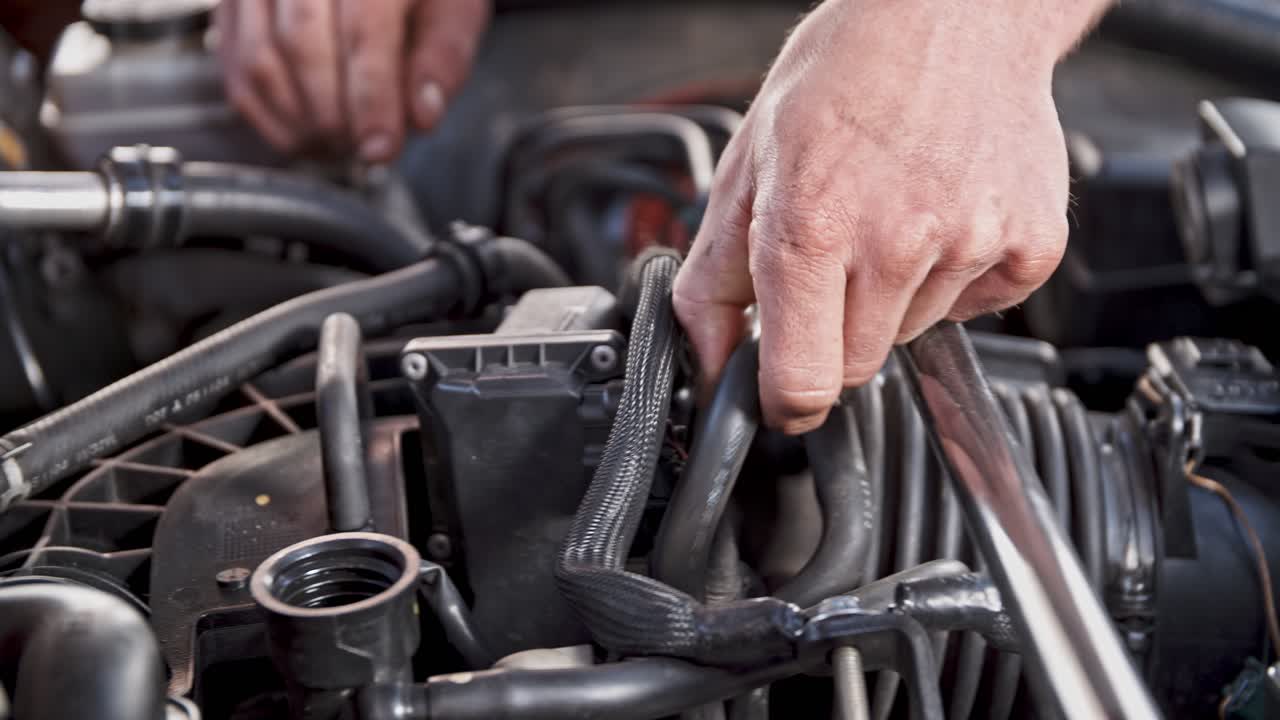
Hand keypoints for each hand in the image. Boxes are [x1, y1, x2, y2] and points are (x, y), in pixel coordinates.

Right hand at [216, 0, 490, 162]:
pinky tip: (306, 135)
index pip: (362, 29)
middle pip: (302, 45)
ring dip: (300, 121)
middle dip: (333, 114)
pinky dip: (269, 117)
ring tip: (339, 144)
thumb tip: (421, 116)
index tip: (381, 148)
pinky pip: (236, 70)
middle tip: (363, 148)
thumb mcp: (454, 9)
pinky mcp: (232, 7)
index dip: (371, 98)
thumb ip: (444, 58)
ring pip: (261, 59)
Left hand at [675, 0, 1106, 433]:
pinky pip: (982, 307)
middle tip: (838, 258)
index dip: (785, 403)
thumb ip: (714, 281)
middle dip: (836, 332)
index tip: (784, 397)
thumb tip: (707, 365)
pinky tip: (946, 216)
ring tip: (895, 214)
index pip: (803, 383)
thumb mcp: (748, 167)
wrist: (953, 12)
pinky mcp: (1033, 242)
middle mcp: (896, 241)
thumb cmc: (847, 76)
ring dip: (896, 299)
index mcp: (811, 228)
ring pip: (915, 334)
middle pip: (858, 366)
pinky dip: (960, 279)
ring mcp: (972, 242)